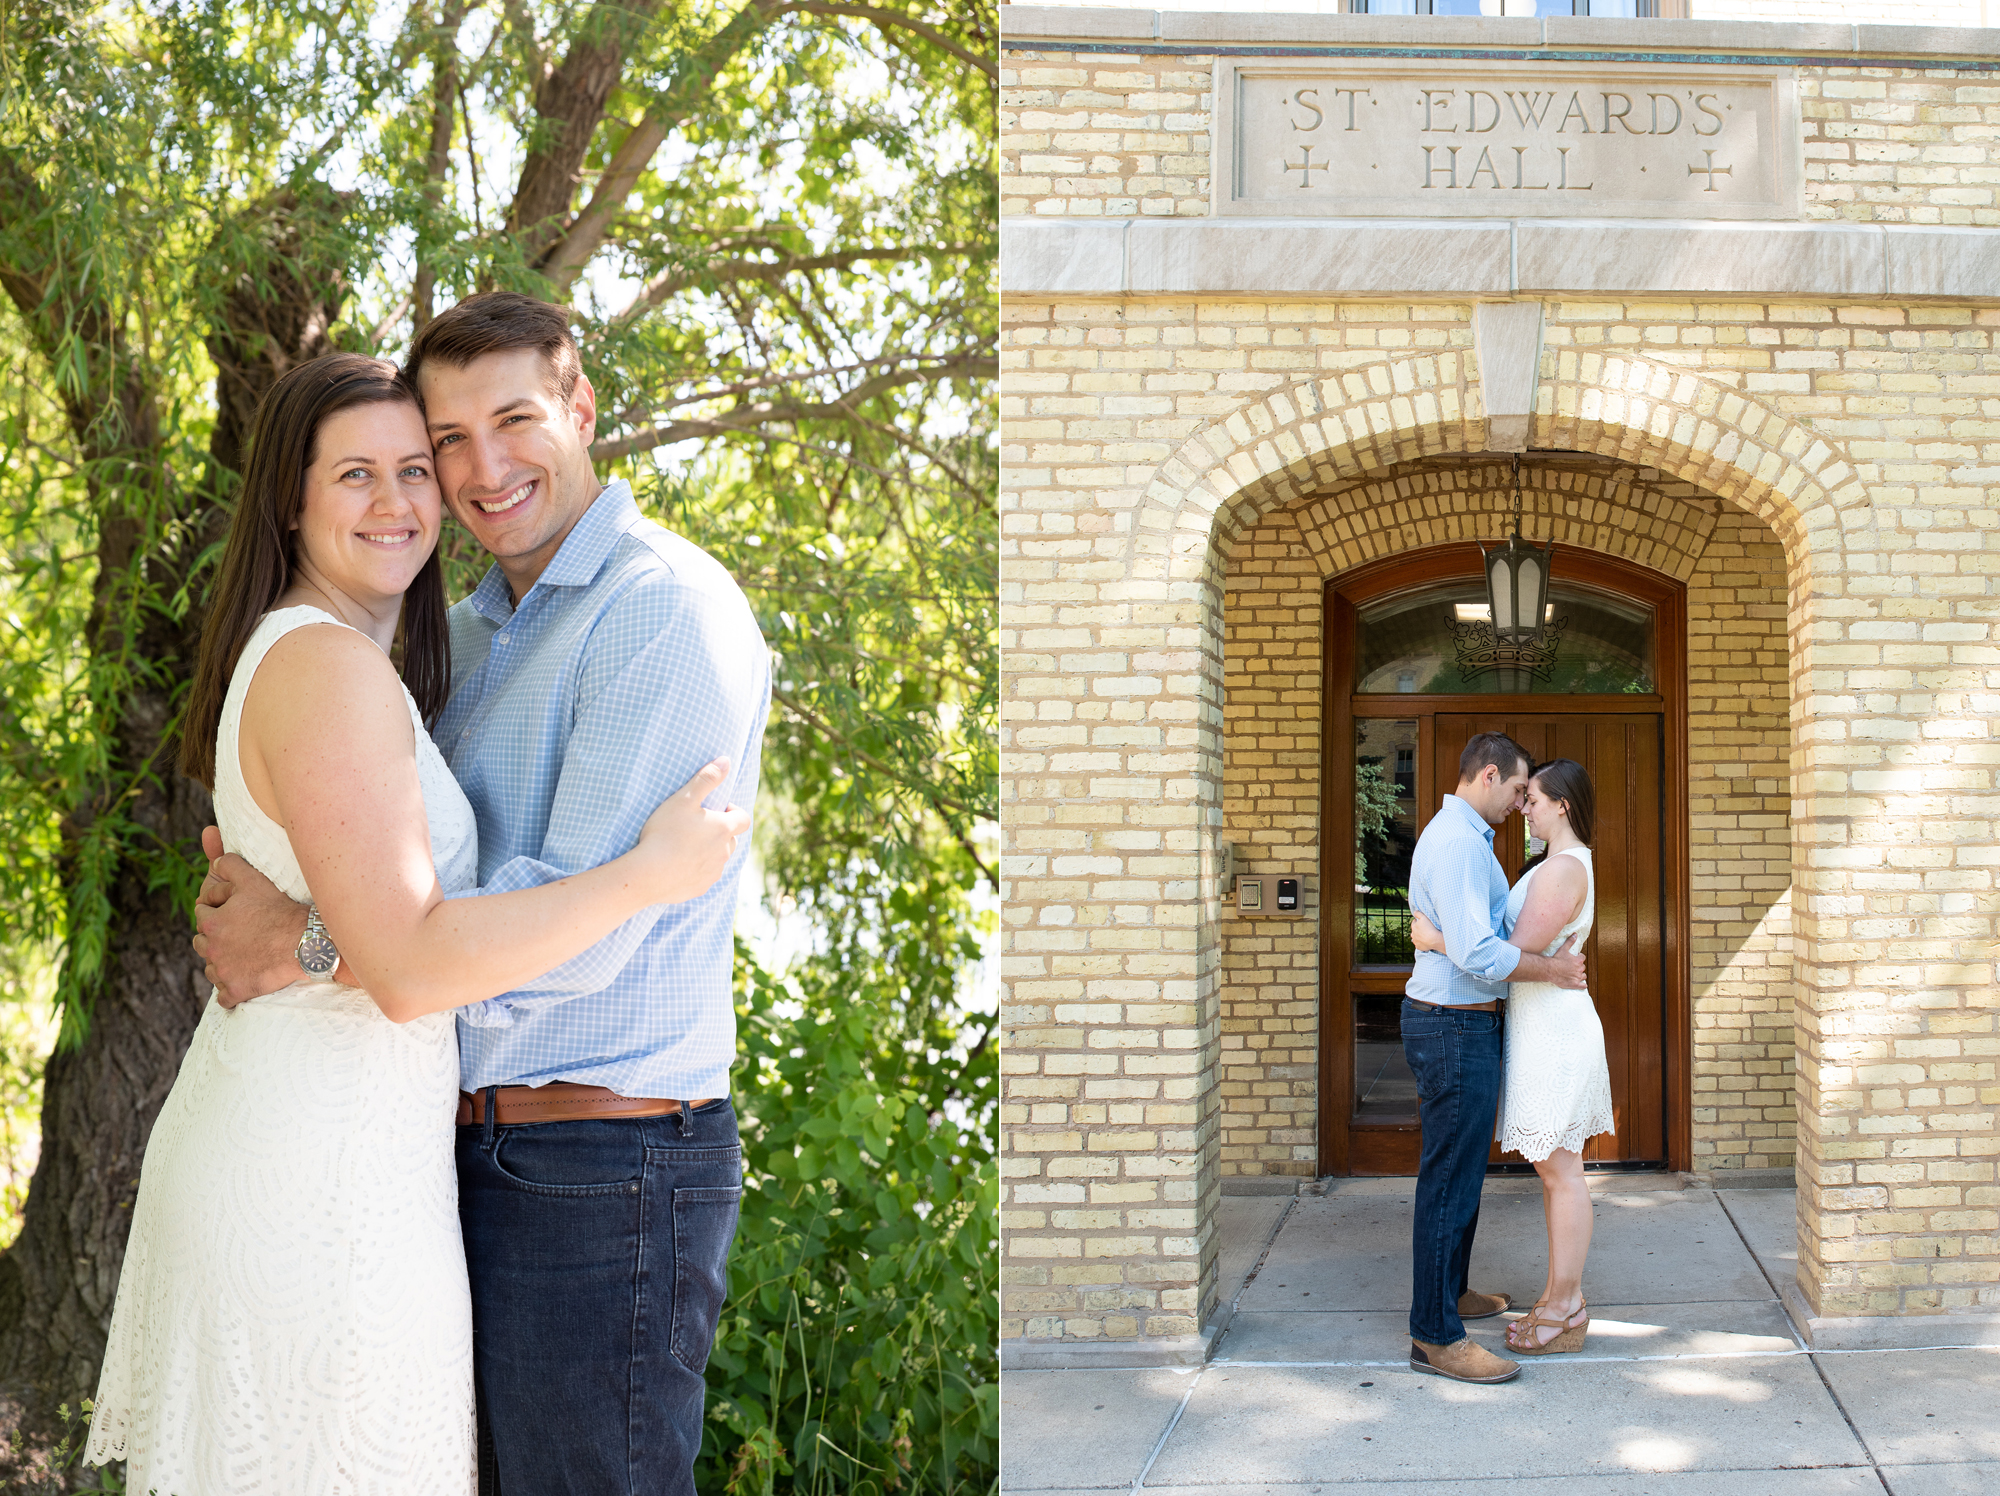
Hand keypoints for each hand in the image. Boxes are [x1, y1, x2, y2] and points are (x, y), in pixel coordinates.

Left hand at [192, 826, 310, 1007]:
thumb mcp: (254, 879)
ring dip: (221, 964)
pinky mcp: (237, 991)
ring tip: (241, 957)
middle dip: (214, 939)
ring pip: (211, 970)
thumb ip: (230, 865)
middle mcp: (212, 949)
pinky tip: (244, 981)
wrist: (306, 943)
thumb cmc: (280, 910)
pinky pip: (225, 997)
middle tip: (236, 936)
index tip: (233, 913)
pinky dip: (231, 991)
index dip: (217, 910)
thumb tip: (215, 861)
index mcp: (212, 922)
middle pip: (201, 944)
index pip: (201, 914)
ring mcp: (224, 972)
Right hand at [635, 760, 750, 903]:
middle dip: (720, 832)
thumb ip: (706, 779)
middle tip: (697, 826)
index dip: (732, 811)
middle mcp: (724, 852)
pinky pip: (705, 876)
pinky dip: (697, 869)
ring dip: (709, 851)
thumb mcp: (684, 798)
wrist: (647, 874)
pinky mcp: (701, 888)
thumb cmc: (664, 832)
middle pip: (731, 839)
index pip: (743, 818)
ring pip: (719, 859)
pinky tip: (678, 865)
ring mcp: (713, 872)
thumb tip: (726, 760)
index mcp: (724, 829)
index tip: (716, 809)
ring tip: (685, 845)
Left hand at [1409, 911, 1443, 953]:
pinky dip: (1421, 943)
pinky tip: (1425, 942)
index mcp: (1413, 927)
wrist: (1434, 939)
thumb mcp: (1424, 917)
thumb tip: (1414, 912)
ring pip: (1415, 938)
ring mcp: (1415, 941)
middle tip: (1424, 929)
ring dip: (1418, 937)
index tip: (1421, 922)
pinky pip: (1418, 945)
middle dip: (1417, 930)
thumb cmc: (1429, 928)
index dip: (1417, 922)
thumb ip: (1418, 913)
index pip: (1414, 923)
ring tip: (1424, 936)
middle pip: (1414, 931)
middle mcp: (1413, 934)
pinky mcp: (1418, 947)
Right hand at [1549, 944, 1587, 989]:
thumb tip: (1575, 934)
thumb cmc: (1556, 959)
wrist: (1550, 969)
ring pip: (1583, 976)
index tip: (1575, 958)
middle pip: (1583, 967)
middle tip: (1572, 967)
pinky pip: (1583, 986)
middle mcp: (1579, 969)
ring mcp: (1577, 977)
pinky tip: (1581, 984)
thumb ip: (1570, 941)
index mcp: (1578, 961)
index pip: (1583, 958)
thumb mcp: (1563, 948)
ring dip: (1580, 975)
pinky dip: (1583, 985)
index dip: (1579, 957)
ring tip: (1575, 975)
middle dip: (1579, 967)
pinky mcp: (1575, 984)